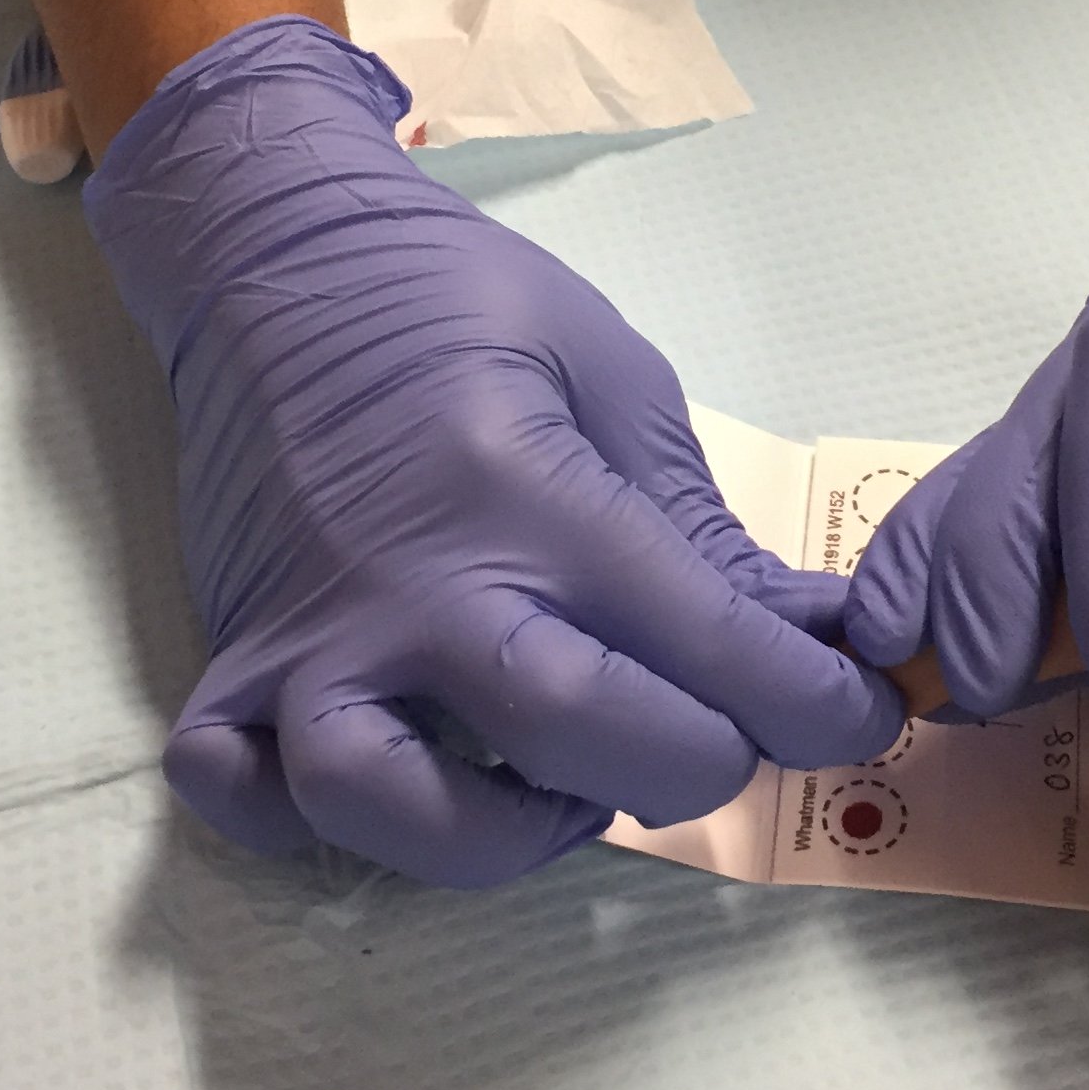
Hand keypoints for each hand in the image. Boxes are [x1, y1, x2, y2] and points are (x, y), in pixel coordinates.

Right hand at [87, 17, 899, 884]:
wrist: (280, 255)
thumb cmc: (463, 302)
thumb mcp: (613, 376)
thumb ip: (701, 527)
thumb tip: (812, 638)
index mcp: (530, 491)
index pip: (705, 643)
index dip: (810, 700)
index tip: (857, 711)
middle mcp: (416, 582)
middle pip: (573, 738)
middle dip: (694, 765)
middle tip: (725, 732)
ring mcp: (307, 631)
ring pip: (382, 805)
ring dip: (499, 834)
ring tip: (563, 785)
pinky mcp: (231, 654)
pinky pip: (233, 791)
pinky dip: (298, 817)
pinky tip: (394, 781)